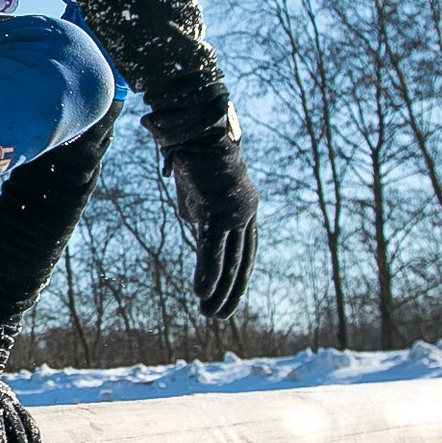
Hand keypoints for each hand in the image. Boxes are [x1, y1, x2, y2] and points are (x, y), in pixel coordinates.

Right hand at [163, 127, 257, 319]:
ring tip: (209, 314)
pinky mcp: (217, 210)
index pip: (245, 250)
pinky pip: (212, 248)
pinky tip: (201, 293)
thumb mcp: (198, 189)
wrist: (196, 127)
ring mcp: (234, 212)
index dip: (236, 276)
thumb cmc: (195, 151)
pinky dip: (208, 273)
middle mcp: (245, 212)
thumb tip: (195, 224)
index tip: (225, 295)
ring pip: (229, 260)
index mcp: (245, 207)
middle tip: (217, 315)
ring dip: (219, 290)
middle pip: (241, 260)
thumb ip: (200, 210)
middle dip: (230, 291)